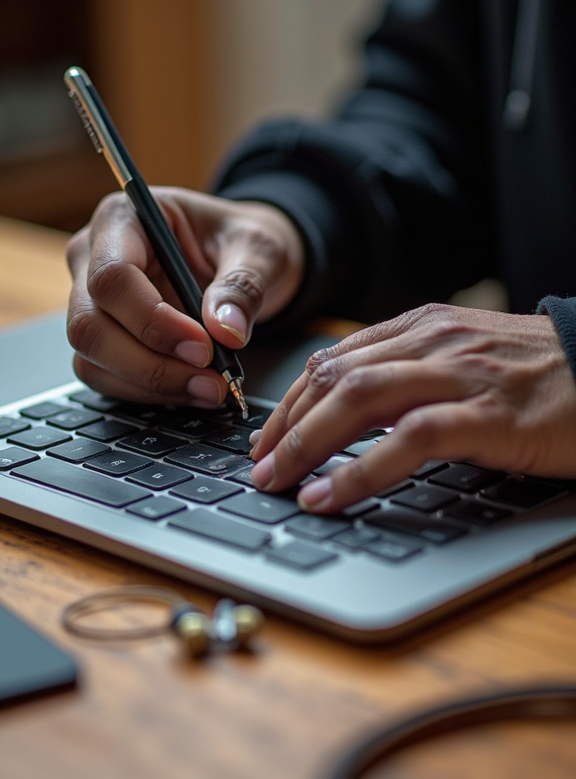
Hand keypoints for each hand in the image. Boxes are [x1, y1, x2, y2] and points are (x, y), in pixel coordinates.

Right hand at [66, 188, 304, 404]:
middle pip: (89, 324)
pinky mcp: (102, 335)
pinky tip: (191, 388)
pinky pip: (105, 375)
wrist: (240, 255)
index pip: (112, 276)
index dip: (153, 320)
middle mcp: (92, 257)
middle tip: (210, 380)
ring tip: (208, 388)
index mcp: (123, 218)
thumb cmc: (240, 240)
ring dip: (150, 384)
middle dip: (149, 363)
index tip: (203, 346)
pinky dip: (148, 391)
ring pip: (91, 357)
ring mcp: (91, 298)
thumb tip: (226, 331)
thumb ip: (242, 286)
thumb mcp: (257, 250)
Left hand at [250, 303, 575, 511]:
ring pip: (358, 399)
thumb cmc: (539, 376)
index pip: (335, 359)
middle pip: (334, 377)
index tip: (267, 437)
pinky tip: (330, 496)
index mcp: (422, 327)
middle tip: (258, 468)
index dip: (292, 401)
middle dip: (285, 426)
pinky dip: (359, 471)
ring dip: (305, 445)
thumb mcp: (466, 361)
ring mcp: (458, 373)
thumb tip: (355, 414)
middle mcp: (431, 340)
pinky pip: (407, 440)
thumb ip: (412, 375)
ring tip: (276, 483)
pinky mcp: (486, 413)